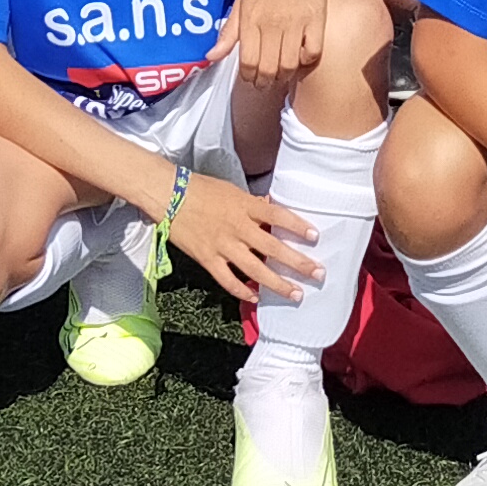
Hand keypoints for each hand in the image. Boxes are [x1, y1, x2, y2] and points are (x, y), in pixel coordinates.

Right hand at [163, 170, 319, 304]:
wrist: (168, 195)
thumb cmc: (200, 188)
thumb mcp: (232, 190)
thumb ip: (252, 204)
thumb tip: (271, 208)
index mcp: (245, 206)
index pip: (278, 216)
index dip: (298, 227)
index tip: (315, 236)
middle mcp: (238, 228)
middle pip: (273, 248)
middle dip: (298, 263)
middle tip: (318, 273)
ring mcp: (223, 246)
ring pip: (255, 270)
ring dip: (278, 283)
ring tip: (296, 293)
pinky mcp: (208, 259)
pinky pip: (228, 280)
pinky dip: (243, 291)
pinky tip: (256, 297)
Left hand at [216, 0, 334, 83]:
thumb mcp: (242, 1)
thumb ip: (228, 32)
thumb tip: (210, 56)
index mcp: (250, 19)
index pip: (248, 62)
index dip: (250, 77)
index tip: (253, 79)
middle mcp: (271, 22)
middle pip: (268, 69)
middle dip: (267, 82)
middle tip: (267, 83)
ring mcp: (295, 21)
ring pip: (290, 64)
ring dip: (286, 74)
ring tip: (283, 72)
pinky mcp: (316, 18)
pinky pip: (312, 52)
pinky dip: (307, 60)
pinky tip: (302, 55)